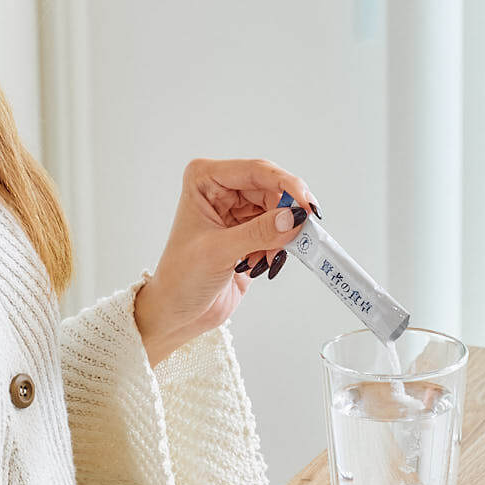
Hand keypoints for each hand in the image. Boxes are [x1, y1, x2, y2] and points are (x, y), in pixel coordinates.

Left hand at [133, 158, 319, 365]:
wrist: (177, 313)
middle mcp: (222, 189)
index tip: (307, 206)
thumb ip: (259, 232)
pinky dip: (277, 247)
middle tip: (301, 235)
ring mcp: (236, 211)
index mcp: (205, 180)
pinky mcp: (249, 232)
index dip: (286, 185)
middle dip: (287, 214)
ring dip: (281, 235)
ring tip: (268, 258)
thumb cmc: (181, 279)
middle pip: (272, 189)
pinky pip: (278, 230)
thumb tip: (294, 218)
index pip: (256, 171)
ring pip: (278, 210)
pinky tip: (259, 264)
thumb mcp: (219, 252)